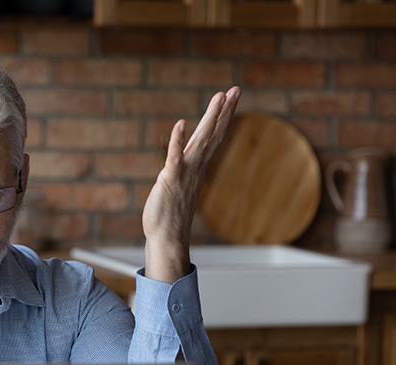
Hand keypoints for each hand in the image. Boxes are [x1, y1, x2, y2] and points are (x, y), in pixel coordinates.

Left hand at [142, 86, 240, 282]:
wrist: (166, 237)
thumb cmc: (170, 215)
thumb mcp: (179, 186)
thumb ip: (184, 172)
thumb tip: (186, 163)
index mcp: (197, 167)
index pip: (214, 137)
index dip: (223, 116)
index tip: (231, 97)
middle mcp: (195, 167)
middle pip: (212, 134)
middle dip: (223, 112)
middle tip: (234, 90)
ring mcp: (184, 173)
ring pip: (200, 141)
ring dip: (210, 119)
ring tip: (219, 98)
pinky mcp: (170, 179)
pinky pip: (175, 157)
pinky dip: (177, 141)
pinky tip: (180, 124)